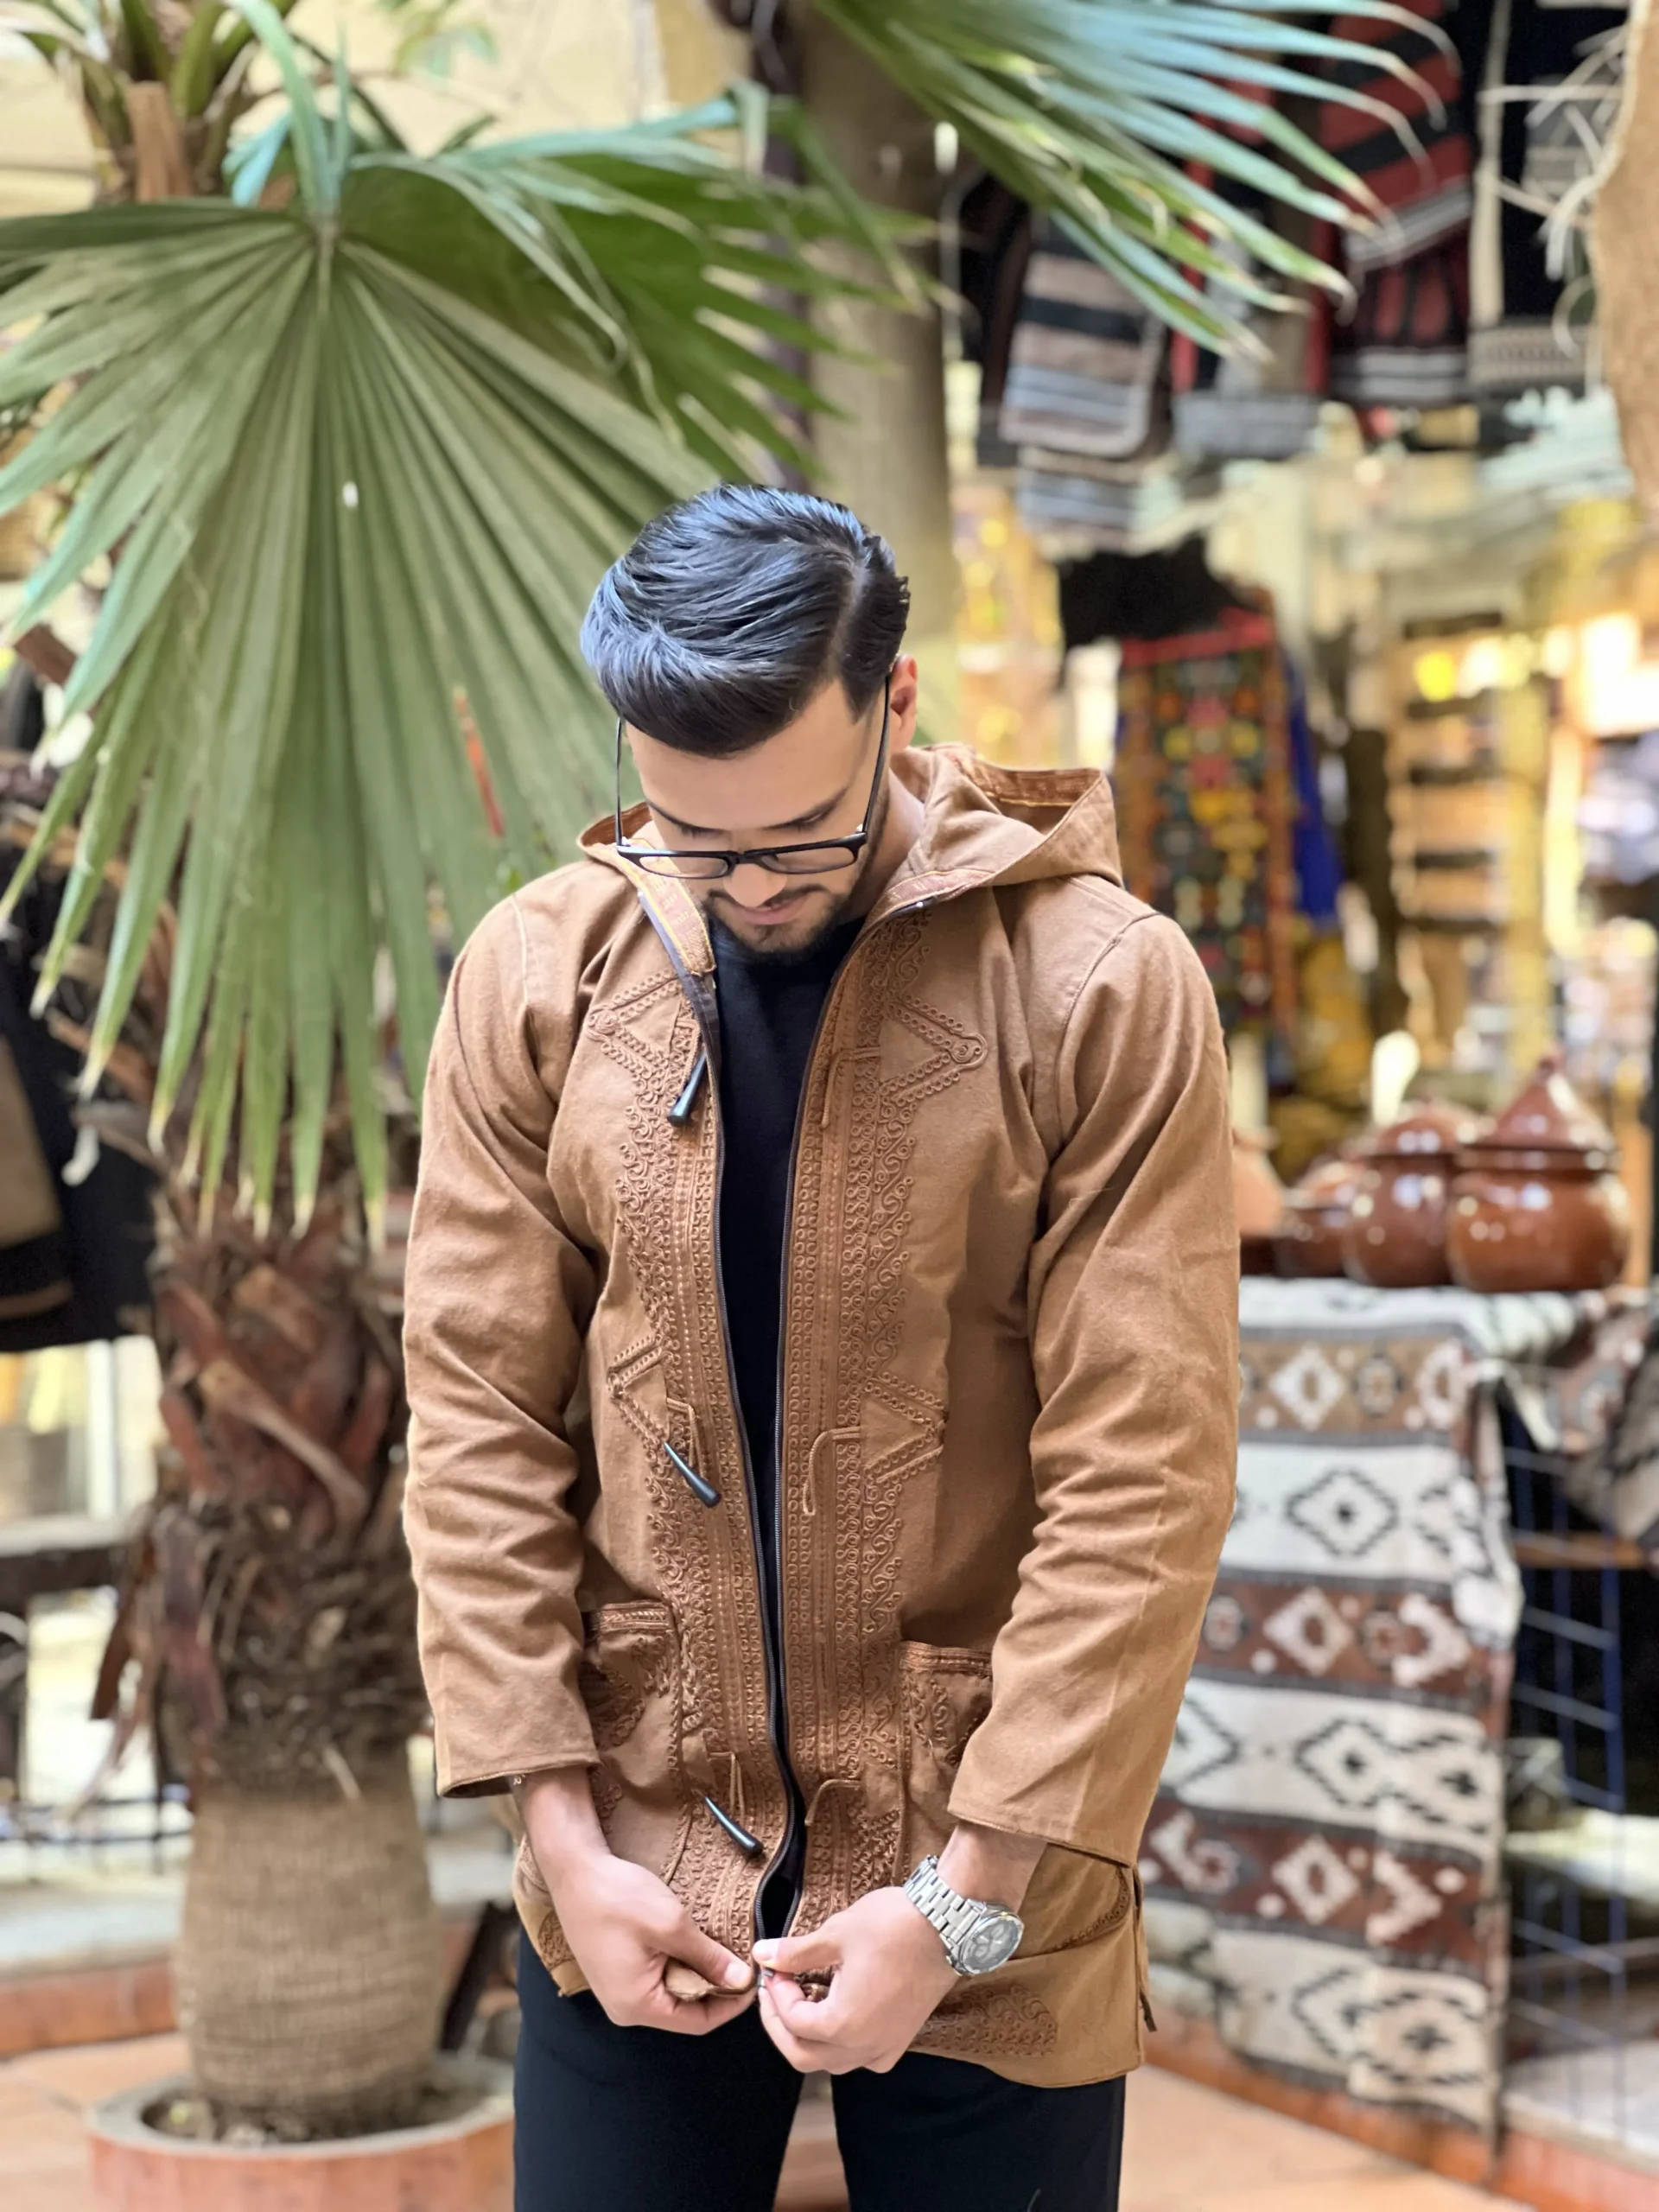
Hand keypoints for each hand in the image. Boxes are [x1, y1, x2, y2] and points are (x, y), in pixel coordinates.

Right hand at [518, 1769, 753, 2034]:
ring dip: (696, 1972)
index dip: (730, 2005)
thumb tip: (742, 1981)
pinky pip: (654, 1979)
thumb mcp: (672, 1925)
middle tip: (740, 1958)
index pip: (697, 2023)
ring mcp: (616, 1991)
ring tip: (719, 1947)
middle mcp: (625, 2008)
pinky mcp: (614, 1972)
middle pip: (684, 2010)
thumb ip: (708, 1958)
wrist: (575, 1870)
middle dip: (715, 1987)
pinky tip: (689, 1940)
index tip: (754, 1979)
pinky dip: (677, 1963)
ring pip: (670, 1992)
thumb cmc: (620, 1898)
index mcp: (637, 2006)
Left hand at [752, 1886, 956, 2073]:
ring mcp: (885, 2047)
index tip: (773, 1968)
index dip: (776, 1995)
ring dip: (809, 2037)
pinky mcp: (900, 2040)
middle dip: (781, 2025)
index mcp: (844, 2024)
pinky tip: (838, 2018)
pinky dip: (842, 2046)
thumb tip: (762, 1955)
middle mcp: (864, 2047)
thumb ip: (795, 1953)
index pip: (793, 2022)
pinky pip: (862, 2058)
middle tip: (774, 1992)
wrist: (947, 1925)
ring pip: (832, 2062)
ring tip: (801, 2001)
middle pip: (804, 2055)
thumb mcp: (836, 1934)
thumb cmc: (892, 1926)